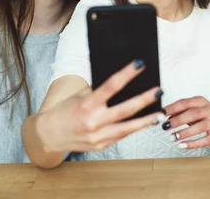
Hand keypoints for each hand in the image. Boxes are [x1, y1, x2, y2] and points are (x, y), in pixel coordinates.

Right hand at [37, 60, 164, 152]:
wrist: (49, 134)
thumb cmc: (66, 110)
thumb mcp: (80, 96)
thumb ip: (100, 92)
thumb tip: (124, 83)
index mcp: (86, 105)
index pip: (110, 86)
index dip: (126, 74)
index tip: (140, 64)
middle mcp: (93, 122)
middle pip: (124, 110)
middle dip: (144, 100)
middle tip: (159, 90)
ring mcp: (97, 137)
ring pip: (127, 128)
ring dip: (146, 120)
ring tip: (161, 112)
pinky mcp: (101, 146)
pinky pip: (121, 136)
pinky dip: (134, 128)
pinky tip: (146, 122)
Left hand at [162, 96, 209, 149]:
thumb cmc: (207, 115)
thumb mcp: (195, 109)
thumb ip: (181, 111)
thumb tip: (165, 116)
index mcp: (201, 101)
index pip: (185, 102)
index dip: (173, 108)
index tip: (161, 113)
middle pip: (193, 113)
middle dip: (178, 120)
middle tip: (165, 126)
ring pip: (200, 127)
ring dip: (185, 132)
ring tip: (173, 137)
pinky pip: (205, 140)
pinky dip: (193, 143)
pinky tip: (182, 145)